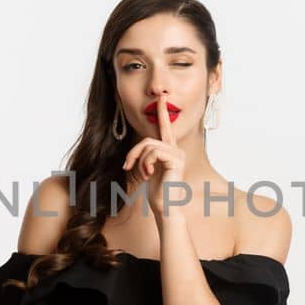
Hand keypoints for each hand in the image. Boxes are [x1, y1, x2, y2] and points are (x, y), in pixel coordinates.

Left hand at [121, 96, 186, 216]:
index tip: (161, 98)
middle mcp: (176, 150)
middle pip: (148, 139)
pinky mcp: (176, 160)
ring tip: (143, 174)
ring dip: (139, 161)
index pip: (165, 127)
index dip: (162, 113)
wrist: (164, 206)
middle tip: (127, 167)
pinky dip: (145, 164)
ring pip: (149, 146)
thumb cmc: (156, 191)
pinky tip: (148, 175)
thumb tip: (137, 149)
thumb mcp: (147, 168)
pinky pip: (153, 153)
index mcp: (169, 150)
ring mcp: (178, 154)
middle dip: (134, 152)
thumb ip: (145, 155)